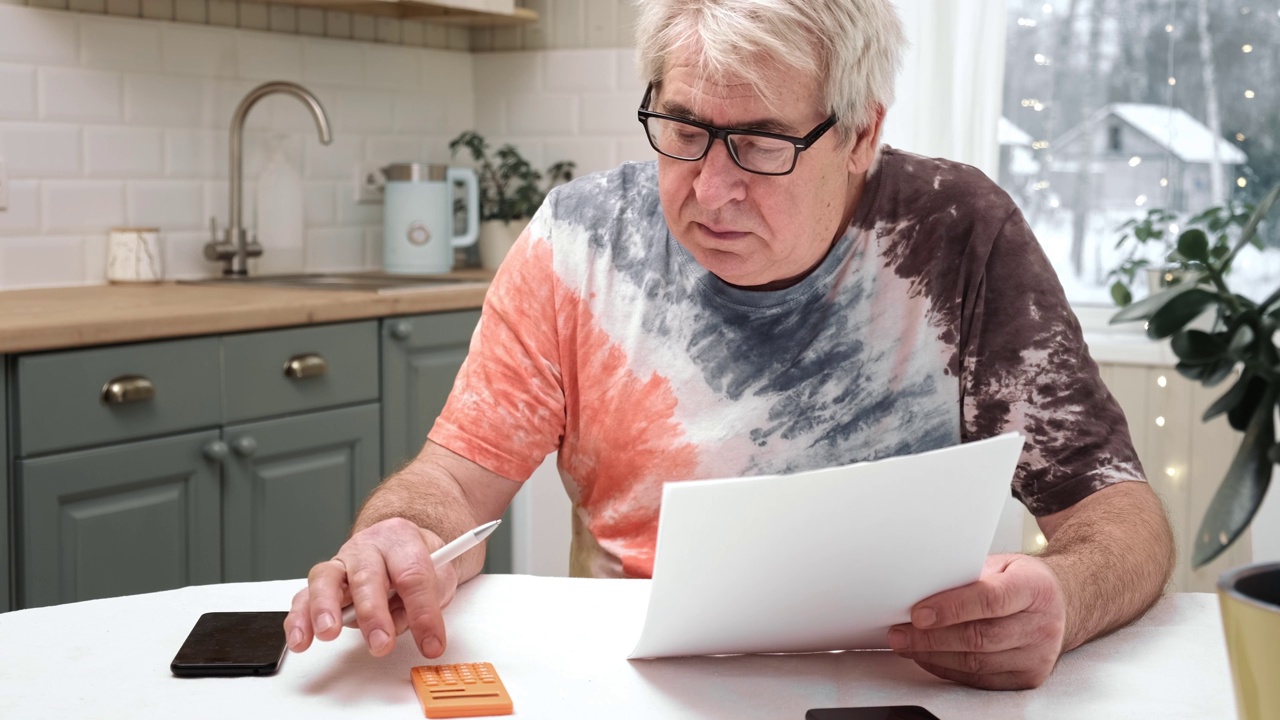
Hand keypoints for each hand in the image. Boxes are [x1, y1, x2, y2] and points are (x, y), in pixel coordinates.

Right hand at [284, 517, 459, 658]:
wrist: (399, 544)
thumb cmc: (418, 560)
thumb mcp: (439, 574)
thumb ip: (429, 600)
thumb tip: (416, 631)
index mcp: (400, 538)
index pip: (413, 574)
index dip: (423, 612)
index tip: (432, 642)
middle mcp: (367, 547)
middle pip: (366, 576)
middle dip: (372, 614)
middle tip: (380, 643)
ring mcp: (341, 563)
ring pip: (326, 580)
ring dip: (325, 608)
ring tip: (328, 632)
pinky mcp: (322, 582)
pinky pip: (304, 597)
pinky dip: (299, 619)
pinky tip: (301, 639)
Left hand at [885, 553, 1066, 689]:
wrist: (1061, 606)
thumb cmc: (1025, 582)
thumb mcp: (1002, 565)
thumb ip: (968, 574)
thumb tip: (921, 587)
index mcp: (1035, 589)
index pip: (989, 600)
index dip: (951, 608)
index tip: (918, 613)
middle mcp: (1041, 625)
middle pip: (979, 637)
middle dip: (931, 638)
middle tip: (900, 632)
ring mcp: (1037, 656)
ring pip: (976, 663)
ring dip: (934, 655)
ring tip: (906, 644)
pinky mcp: (1028, 678)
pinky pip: (979, 679)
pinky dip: (947, 669)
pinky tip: (928, 657)